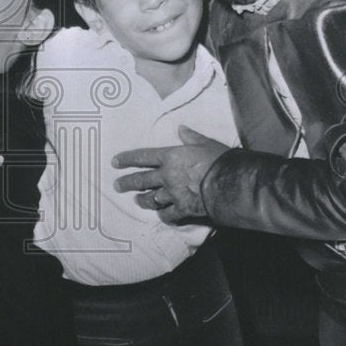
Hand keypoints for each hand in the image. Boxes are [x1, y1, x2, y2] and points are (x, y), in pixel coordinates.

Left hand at [112, 126, 229, 223]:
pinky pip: (168, 215)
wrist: (230, 184)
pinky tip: (162, 216)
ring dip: (143, 200)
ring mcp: (173, 194)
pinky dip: (164, 216)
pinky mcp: (182, 209)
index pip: (143, 157)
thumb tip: (181, 128)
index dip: (127, 159)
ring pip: (152, 199)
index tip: (115, 162)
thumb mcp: (206, 143)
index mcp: (170, 157)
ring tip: (137, 201)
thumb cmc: (219, 160)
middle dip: (127, 183)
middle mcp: (167, 176)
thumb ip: (191, 137)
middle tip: (117, 186)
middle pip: (141, 180)